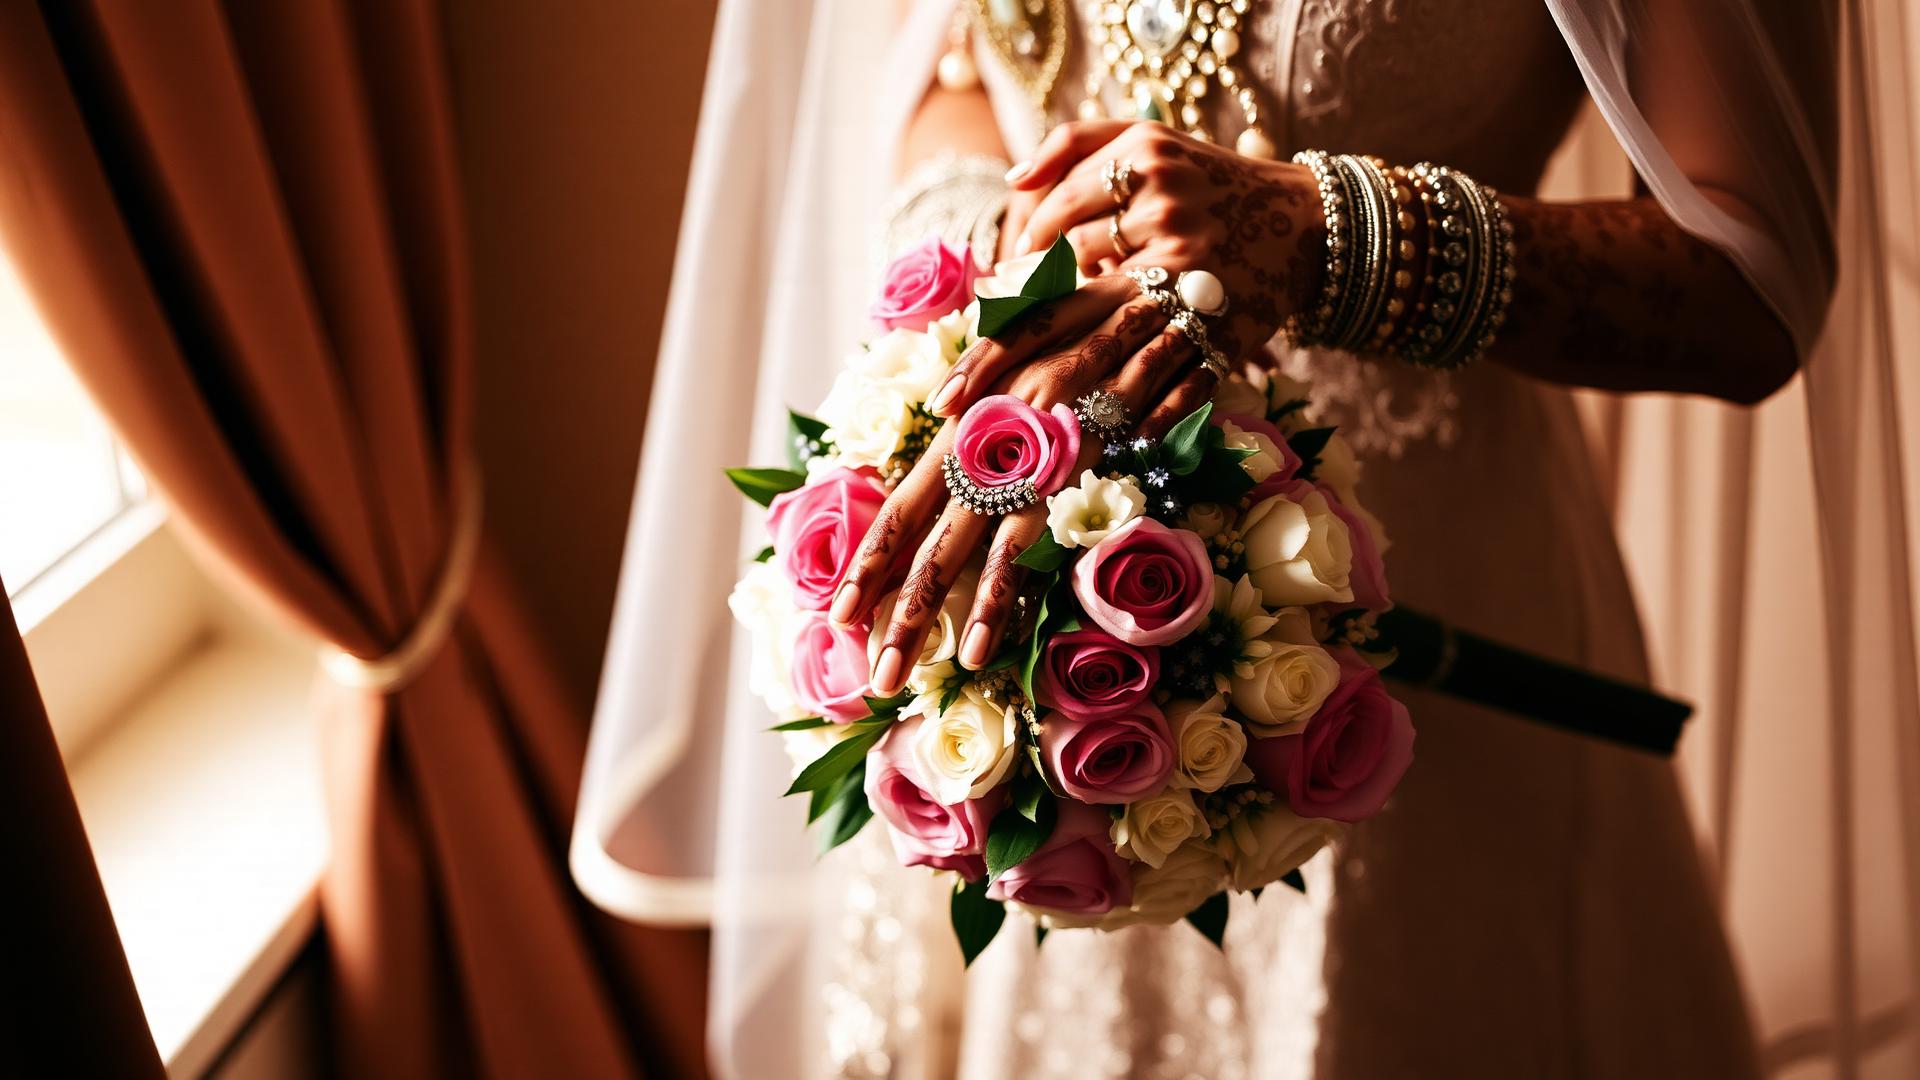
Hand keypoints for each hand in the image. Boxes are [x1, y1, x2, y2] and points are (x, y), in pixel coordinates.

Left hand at [831, 275, 1199, 695]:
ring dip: (951, 611)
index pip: (904, 502)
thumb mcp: (1018, 378)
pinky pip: (1036, 537)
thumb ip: (980, 432)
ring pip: (978, 543)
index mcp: (967, 423)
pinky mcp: (1083, 460)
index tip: (837, 615)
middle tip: (872, 674)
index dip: (870, 560)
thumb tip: (936, 483)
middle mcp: (990, 436)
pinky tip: (984, 641)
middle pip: (929, 533)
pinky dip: (1008, 591)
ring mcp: (1036, 449)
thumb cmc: (1085, 337)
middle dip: (898, 604)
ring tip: (924, 667)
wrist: (1160, 295)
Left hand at [930, 122, 1324, 448]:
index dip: (1016, 259)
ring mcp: (1197, 289)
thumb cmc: (1210, 181)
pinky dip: (1144, 418)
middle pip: (1064, 306)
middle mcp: (1167, 228)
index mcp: (1143, 175)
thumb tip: (1011, 183)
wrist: (1309, 224)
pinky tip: (1105, 449)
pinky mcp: (1226, 338)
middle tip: (950, 402)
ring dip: (1060, 402)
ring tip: (1012, 442)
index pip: (1053, 225)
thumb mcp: (1146, 137)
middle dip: (998, 359)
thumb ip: (1074, 144)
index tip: (996, 287)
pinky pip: (1178, 386)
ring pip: (1114, 354)